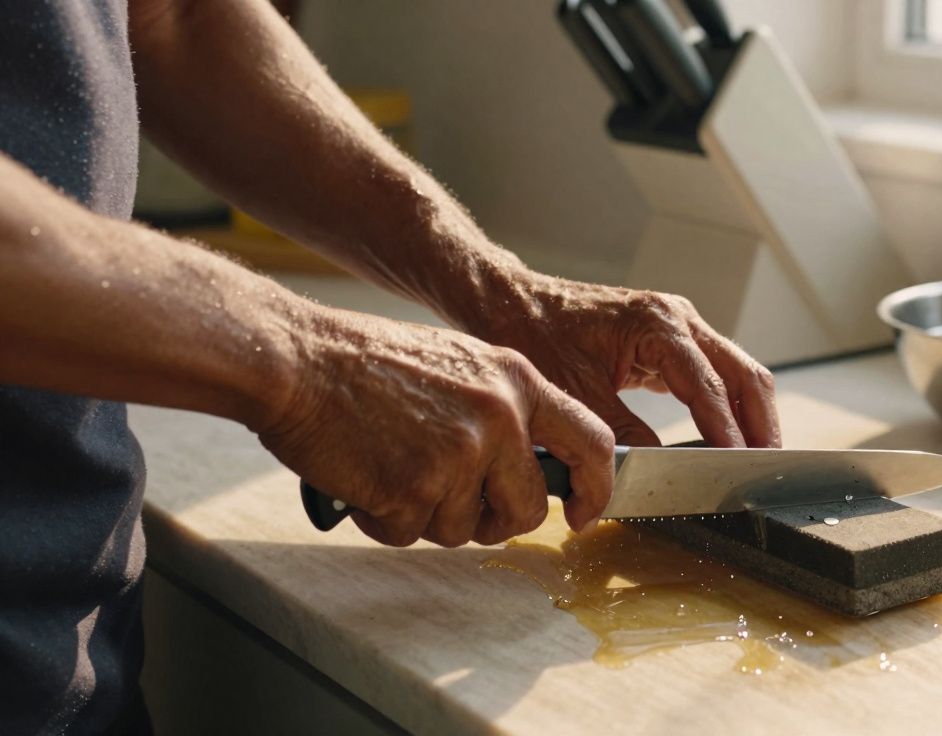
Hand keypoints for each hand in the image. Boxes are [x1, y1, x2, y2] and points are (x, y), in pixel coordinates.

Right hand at [256, 307, 614, 545]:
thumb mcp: (461, 364)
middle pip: (529, 509)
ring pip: (466, 529)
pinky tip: (367, 477)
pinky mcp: (414, 489)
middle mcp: (499, 417)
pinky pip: (411, 534)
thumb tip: (528, 466)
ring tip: (394, 466)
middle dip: (495, 519)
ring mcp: (459, 455)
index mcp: (517, 381)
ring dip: (428, 515)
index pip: (593, 442)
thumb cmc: (368, 362)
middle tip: (455, 501)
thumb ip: (504, 410)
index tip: (583, 512)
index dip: (596, 487)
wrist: (299, 360)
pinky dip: (385, 519)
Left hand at [471, 274, 780, 448]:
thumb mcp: (576, 393)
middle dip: (759, 423)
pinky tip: (728, 438)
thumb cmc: (535, 335)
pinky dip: (727, 406)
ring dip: (750, 416)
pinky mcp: (669, 341)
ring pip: (735, 373)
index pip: (709, 385)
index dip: (727, 431)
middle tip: (767, 468)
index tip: (738, 466)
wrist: (510, 302)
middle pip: (742, 374)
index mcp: (658, 323)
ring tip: (758, 459)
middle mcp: (678, 318)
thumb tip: (655, 472)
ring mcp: (678, 326)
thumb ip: (620, 432)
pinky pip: (714, 374)